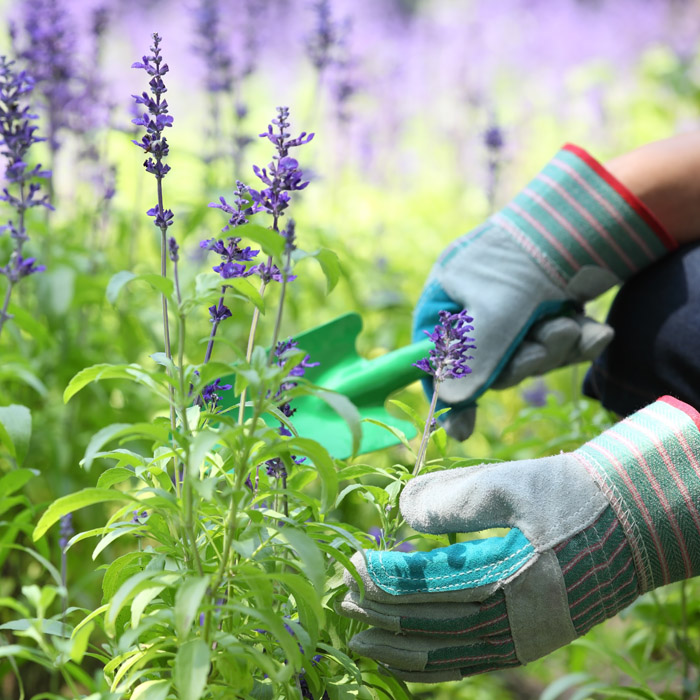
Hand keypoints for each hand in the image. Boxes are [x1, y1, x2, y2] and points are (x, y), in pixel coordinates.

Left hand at [339, 397, 699, 681]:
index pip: (428, 587)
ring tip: (359, 643)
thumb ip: (452, 497)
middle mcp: (515, 624)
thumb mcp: (511, 483)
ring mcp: (522, 640)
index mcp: (511, 581)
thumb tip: (400, 510)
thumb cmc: (568, 498)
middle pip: (431, 627)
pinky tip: (406, 660)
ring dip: (398, 649)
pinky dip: (432, 665)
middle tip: (340, 601)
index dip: (385, 579)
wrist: (630, 524)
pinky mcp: (525, 642)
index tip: (351, 564)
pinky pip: (469, 663)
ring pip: (447, 657)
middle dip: (380, 616)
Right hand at [414, 144, 673, 439]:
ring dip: (553, 348)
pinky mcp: (546, 310)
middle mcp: (475, 306)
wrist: (591, 215)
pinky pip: (554, 345)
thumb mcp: (496, 311)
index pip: (434, 356)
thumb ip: (471, 359)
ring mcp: (512, 309)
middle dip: (523, 360)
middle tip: (548, 341)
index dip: (446, 393)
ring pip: (526, 357)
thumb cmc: (528, 256)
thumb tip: (447, 403)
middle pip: (487, 364)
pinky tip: (595, 333)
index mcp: (447, 298)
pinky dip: (575, 342)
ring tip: (571, 324)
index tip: (460, 429)